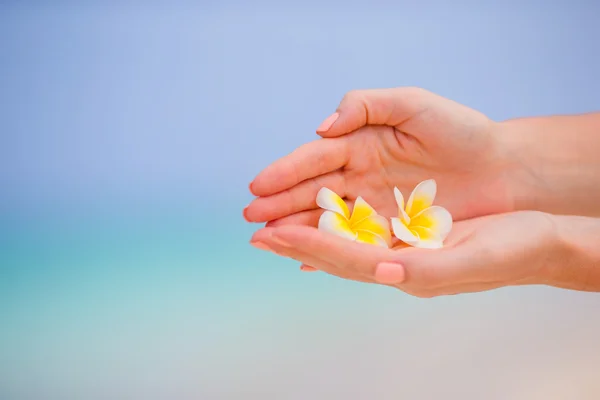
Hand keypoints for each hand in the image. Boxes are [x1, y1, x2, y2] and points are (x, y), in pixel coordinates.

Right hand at [244, 87, 518, 228]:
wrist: (505, 170)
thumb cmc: (462, 131)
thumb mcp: (413, 104)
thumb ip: (365, 105)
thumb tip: (321, 128)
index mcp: (361, 145)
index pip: (315, 159)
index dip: (286, 172)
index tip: (258, 186)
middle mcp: (361, 177)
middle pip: (313, 193)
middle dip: (280, 204)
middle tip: (251, 218)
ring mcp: (374, 207)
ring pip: (328, 221)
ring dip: (298, 230)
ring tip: (269, 241)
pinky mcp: (392, 233)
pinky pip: (355, 244)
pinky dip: (330, 253)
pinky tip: (307, 262)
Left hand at [250, 211, 567, 297]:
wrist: (538, 242)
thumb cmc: (512, 249)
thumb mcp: (470, 257)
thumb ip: (424, 268)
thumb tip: (383, 272)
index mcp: (408, 273)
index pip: (347, 259)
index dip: (309, 245)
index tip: (274, 234)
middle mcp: (397, 266)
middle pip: (336, 253)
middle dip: (295, 241)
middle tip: (256, 234)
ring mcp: (401, 253)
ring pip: (344, 242)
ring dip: (308, 233)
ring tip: (274, 228)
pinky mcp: (409, 238)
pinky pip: (363, 234)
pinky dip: (336, 230)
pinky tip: (319, 228)